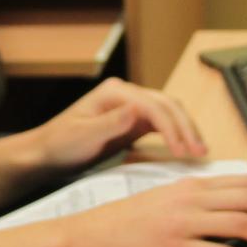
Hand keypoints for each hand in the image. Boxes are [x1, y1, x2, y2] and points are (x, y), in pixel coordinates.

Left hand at [28, 78, 209, 168]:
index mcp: (115, 93)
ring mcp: (131, 107)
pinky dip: (176, 135)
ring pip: (169, 113)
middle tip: (199, 151)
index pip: (153, 106)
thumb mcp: (82, 136)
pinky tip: (186, 148)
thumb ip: (110, 123)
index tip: (182, 149)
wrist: (47, 154)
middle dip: (186, 127)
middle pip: (167, 105)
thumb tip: (137, 110)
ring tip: (200, 150)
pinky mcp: (133, 122)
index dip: (171, 127)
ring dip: (186, 130)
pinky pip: (162, 124)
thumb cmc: (59, 144)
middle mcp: (126, 95)